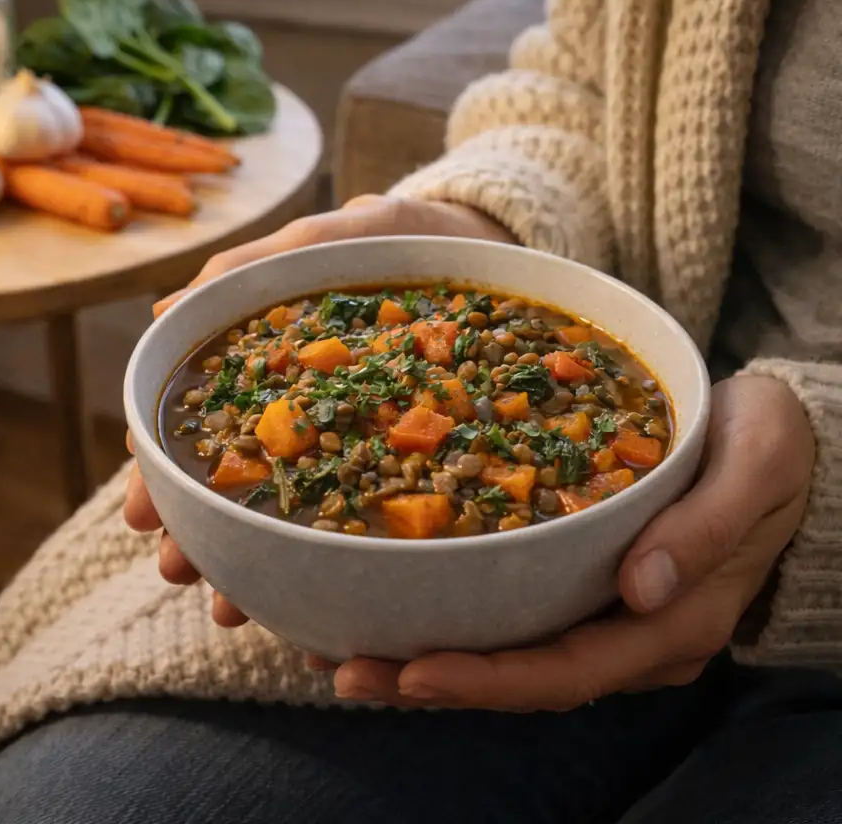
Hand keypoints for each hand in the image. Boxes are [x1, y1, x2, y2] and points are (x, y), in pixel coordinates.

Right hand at [125, 194, 515, 624]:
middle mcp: (304, 412)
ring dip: (256, 558)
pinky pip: (373, 512)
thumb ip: (252, 269)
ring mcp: (355, 437)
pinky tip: (328, 601)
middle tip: (176, 571)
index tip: (144, 512)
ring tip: (231, 607)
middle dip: (200, 531)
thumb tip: (165, 314)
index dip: (164, 470)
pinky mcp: (410, 453)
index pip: (201, 426)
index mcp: (271, 366)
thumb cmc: (391, 236)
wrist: (479, 243)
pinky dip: (342, 558)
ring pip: (295, 510)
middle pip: (239, 480)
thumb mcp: (322, 238)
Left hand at [330, 375, 814, 708]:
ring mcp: (606, 612)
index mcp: (674, 621)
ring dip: (428, 657)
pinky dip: (453, 615)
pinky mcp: (585, 580)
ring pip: (510, 652)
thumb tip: (640, 588)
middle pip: (523, 677)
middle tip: (345, 669)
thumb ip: (706, 529)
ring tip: (343, 649)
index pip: (570, 671)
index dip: (491, 678)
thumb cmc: (768, 447)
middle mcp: (632, 633)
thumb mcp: (755, 467)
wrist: (776, 438)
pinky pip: (514, 612)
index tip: (415, 669)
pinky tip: (396, 597)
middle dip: (433, 680)